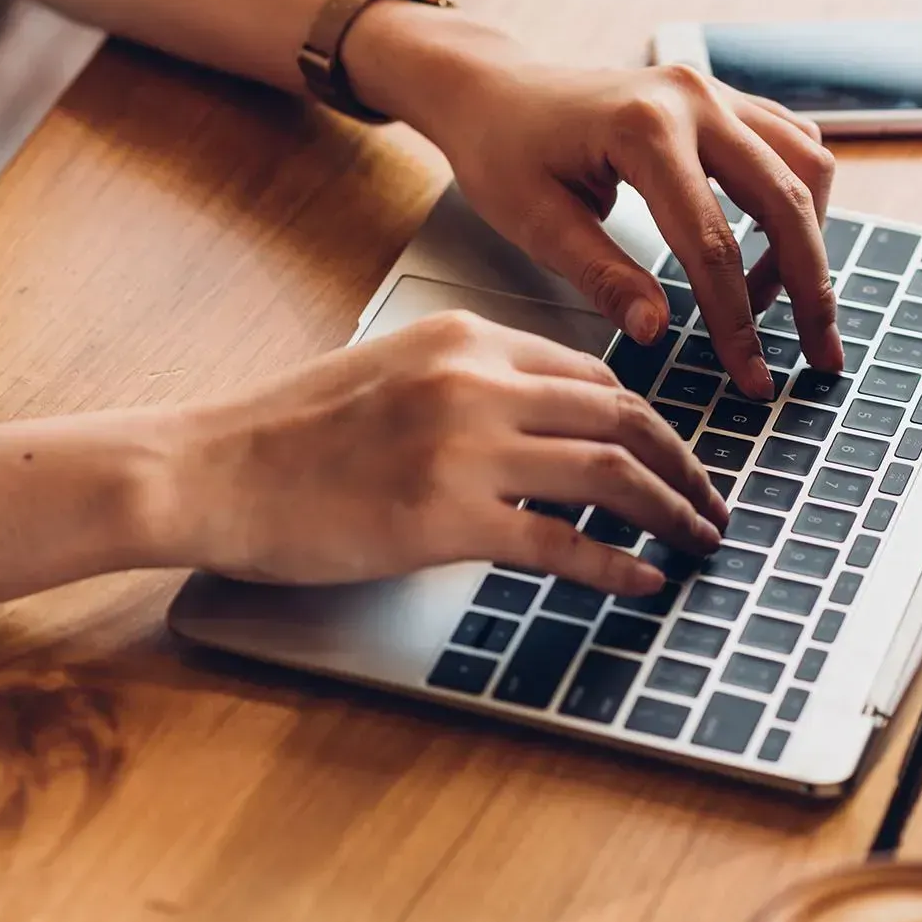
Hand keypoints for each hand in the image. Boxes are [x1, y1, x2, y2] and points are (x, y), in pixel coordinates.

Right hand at [163, 311, 727, 593]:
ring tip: (698, 540)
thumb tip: (543, 430)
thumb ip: (468, 387)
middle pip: (622, 418)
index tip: (669, 454)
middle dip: (682, 464)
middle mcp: (477, 382)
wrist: (210, 469)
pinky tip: (645, 581)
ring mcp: (465, 449)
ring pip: (612, 474)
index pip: (591, 375)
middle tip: (711, 500)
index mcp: (465, 339)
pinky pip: (565, 543)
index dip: (646, 420)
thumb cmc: (286, 432)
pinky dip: (619, 565)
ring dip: (672, 511)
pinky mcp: (448, 519)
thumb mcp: (389, 374)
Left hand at [345, 9, 842, 395]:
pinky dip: (797, 200)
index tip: (751, 378)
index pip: (712, 243)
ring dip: (808, 241)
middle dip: (809, 286)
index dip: (736, 320)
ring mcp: (714, 91)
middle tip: (819, 354)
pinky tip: (767, 250)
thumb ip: (602, 276)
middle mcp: (693, 99)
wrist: (495, 89)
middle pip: (785, 200)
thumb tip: (658, 332)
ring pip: (806, 166)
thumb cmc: (503, 152)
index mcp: (642, 130)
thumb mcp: (534, 223)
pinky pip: (791, 144)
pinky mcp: (723, 98)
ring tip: (776, 306)